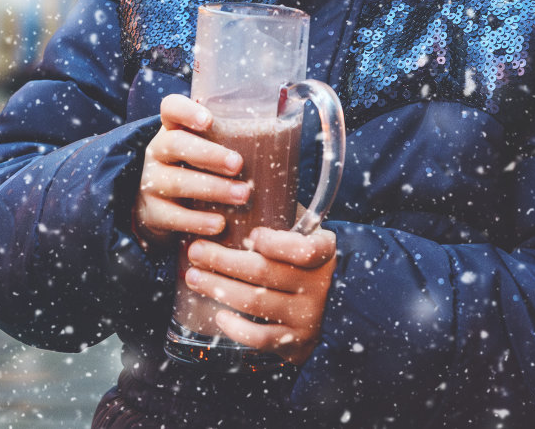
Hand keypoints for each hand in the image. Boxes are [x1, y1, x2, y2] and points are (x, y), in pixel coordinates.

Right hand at [132, 94, 248, 249]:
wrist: (162, 206)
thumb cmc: (198, 169)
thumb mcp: (209, 147)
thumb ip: (235, 134)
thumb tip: (287, 113)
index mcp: (174, 128)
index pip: (171, 108)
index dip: (186, 111)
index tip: (208, 121)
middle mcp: (158, 151)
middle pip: (175, 144)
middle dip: (209, 154)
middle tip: (238, 164)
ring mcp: (151, 181)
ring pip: (177, 181)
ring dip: (213, 188)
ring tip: (242, 195)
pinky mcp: (152, 212)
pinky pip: (173, 216)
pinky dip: (197, 221)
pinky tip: (220, 224)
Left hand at [185, 227, 337, 365]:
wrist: (339, 303)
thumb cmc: (307, 259)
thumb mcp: (306, 232)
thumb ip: (283, 215)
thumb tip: (238, 192)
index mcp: (324, 252)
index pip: (303, 249)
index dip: (274, 243)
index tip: (251, 236)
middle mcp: (318, 285)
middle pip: (264, 272)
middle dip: (223, 261)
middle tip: (196, 251)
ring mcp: (307, 316)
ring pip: (256, 302)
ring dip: (219, 288)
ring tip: (194, 277)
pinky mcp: (295, 341)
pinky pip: (261, 338)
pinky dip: (237, 328)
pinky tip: (219, 316)